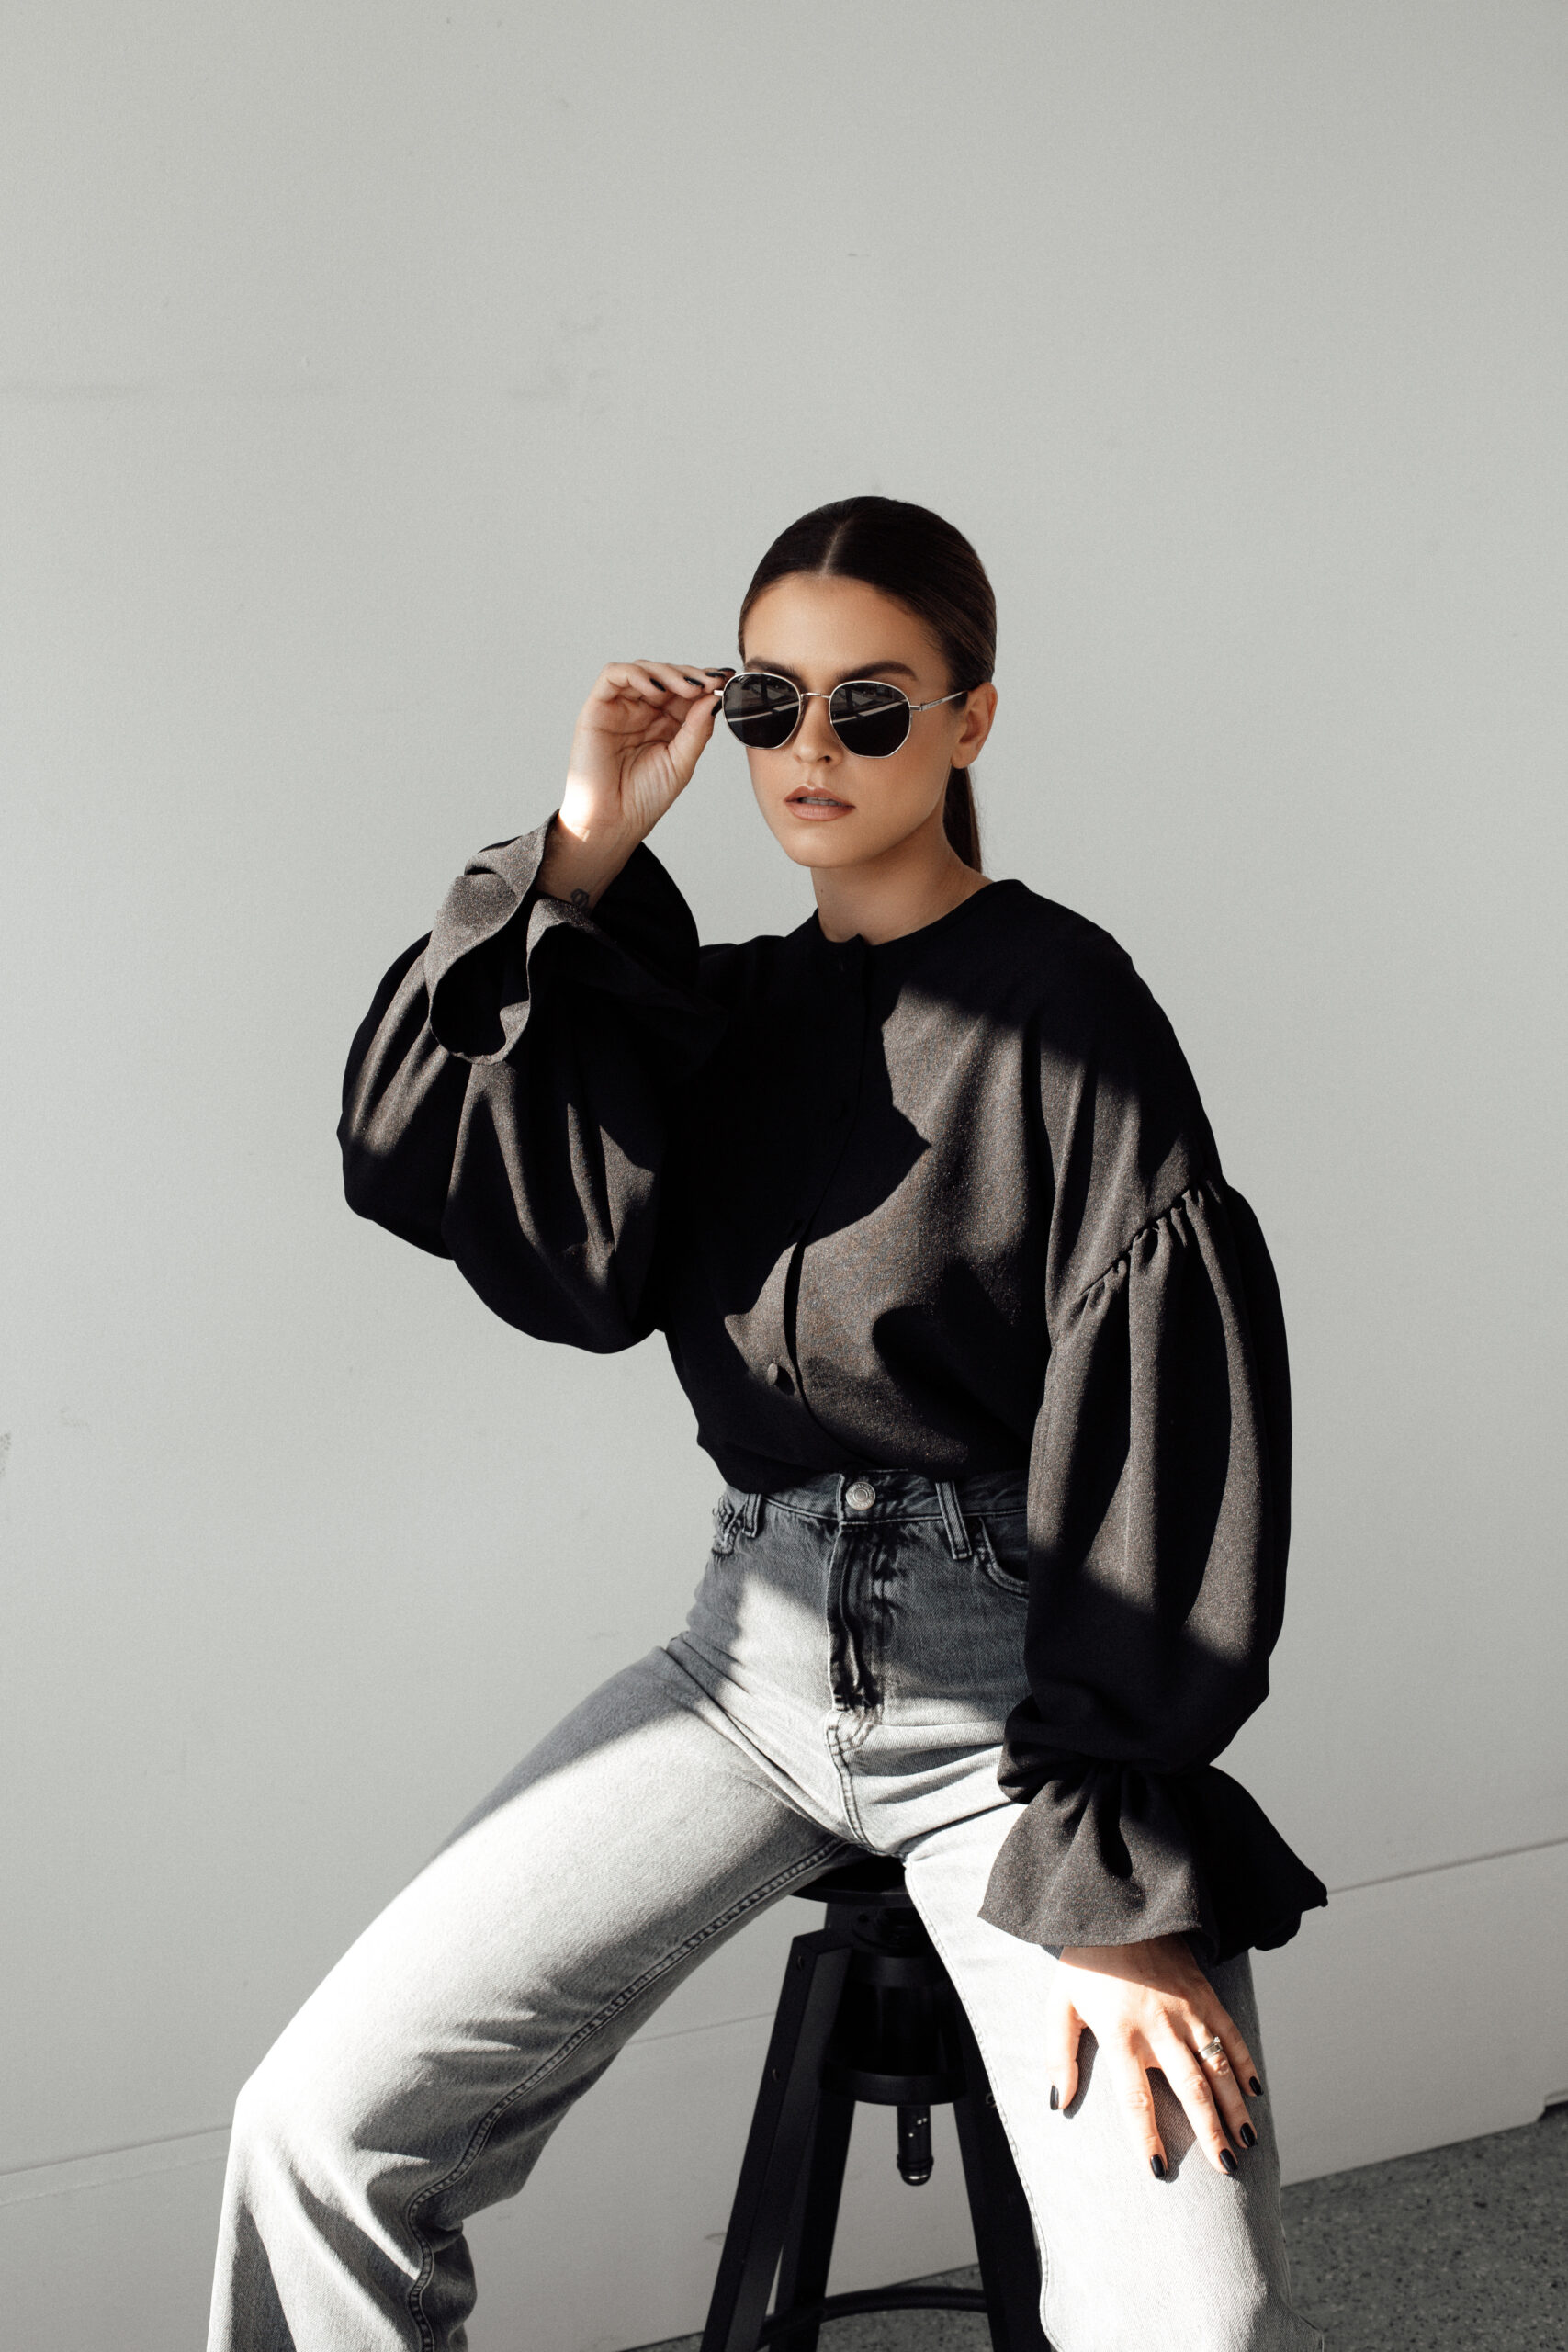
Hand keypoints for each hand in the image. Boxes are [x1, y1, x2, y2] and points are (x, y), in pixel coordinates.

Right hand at [541, 661, 734, 907]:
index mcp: (666, 723)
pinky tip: (656, 688)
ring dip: (668, 673)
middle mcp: (643, 710)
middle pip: (668, 675)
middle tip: (710, 683)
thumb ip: (697, 729)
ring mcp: (620, 707)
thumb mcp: (682, 762)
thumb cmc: (644, 799)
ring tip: (688, 689)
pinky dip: (636, 674)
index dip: (707, 681)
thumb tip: (714, 698)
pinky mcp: (597, 708)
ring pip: (644, 670)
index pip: (687, 690)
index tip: (726, 681)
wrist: (613, 823)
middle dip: (692, 675)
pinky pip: (613, 676)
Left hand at [1046, 1934, 1261, 2180]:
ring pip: (1216, 2066)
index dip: (1147, 2135)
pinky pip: (1230, 2033)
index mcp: (1119, 2032)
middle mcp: (1157, 2025)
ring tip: (1246, 2141)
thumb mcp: (1060, 2004)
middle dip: (1209, 2130)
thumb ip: (1059, 2055)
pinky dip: (1244, 2064)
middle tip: (1226, 2166)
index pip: (1134, 2097)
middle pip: (1189, 2087)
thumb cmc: (1086, 1962)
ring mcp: (1186, 2008)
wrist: (1119, 1908)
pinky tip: (1255, 2093)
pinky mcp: (1204, 1993)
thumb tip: (1058, 2102)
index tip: (1159, 2169)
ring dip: (1234, 2106)